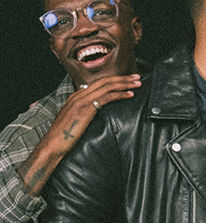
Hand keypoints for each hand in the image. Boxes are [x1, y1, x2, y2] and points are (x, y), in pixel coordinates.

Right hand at [17, 74, 141, 195]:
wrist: (52, 145)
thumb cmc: (64, 136)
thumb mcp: (74, 120)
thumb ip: (84, 112)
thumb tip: (97, 111)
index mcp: (75, 96)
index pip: (98, 83)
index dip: (114, 79)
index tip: (127, 79)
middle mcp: (78, 95)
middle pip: (104, 81)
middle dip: (122, 78)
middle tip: (137, 77)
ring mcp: (81, 101)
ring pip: (107, 86)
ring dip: (124, 84)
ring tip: (137, 83)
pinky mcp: (85, 109)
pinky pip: (106, 97)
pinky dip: (119, 94)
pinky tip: (129, 95)